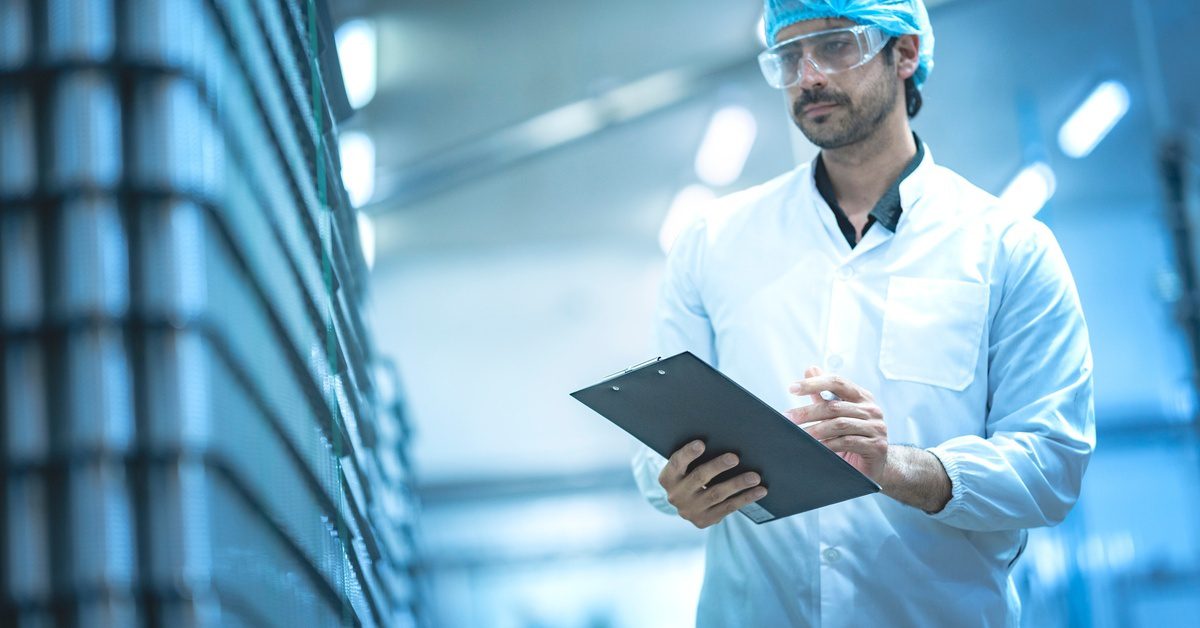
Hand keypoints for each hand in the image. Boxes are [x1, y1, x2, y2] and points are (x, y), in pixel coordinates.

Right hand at [658, 440, 767, 528]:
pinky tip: (760, 490)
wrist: (688, 503)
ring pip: (716, 494)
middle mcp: (676, 495)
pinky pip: (728, 508)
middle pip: (699, 478)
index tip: (701, 443)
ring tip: (755, 476)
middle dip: (718, 467)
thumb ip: (696, 455)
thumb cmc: (692, 473)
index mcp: (668, 478)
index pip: (677, 463)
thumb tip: (724, 436)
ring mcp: (690, 510)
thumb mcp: (687, 465)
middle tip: (735, 457)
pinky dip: (745, 498)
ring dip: (737, 484)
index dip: (688, 453)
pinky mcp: (704, 521)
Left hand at [786, 366, 888, 482]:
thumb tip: (810, 369)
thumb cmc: (852, 436)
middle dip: (808, 412)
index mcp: (862, 397)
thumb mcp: (837, 414)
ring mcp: (876, 427)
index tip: (792, 388)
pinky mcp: (876, 446)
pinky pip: (848, 442)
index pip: (837, 382)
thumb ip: (824, 394)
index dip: (814, 383)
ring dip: (816, 429)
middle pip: (834, 406)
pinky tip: (816, 447)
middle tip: (788, 418)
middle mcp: (872, 409)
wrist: (874, 465)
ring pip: (840, 424)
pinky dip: (829, 444)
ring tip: (799, 435)